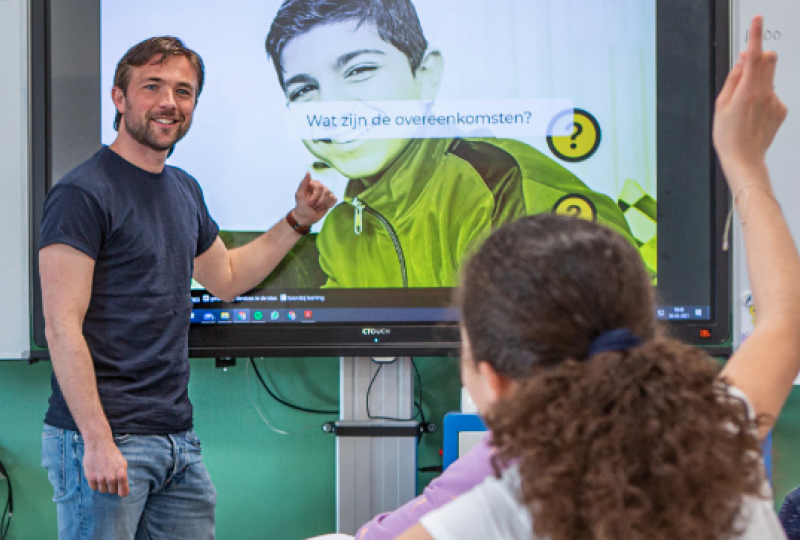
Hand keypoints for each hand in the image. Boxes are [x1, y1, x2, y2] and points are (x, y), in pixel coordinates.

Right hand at [82, 436, 129, 496]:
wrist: (98, 444)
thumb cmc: (112, 454)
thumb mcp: (122, 463)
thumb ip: (123, 476)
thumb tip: (124, 491)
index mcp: (121, 473)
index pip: (123, 490)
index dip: (123, 493)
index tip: (121, 493)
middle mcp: (111, 477)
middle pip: (112, 491)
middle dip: (112, 486)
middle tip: (110, 478)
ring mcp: (100, 477)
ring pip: (103, 490)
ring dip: (103, 485)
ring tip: (103, 475)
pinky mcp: (90, 477)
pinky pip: (94, 488)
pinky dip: (95, 484)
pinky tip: (96, 475)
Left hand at [293, 172, 336, 225]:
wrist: (306, 218)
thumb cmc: (301, 207)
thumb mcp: (299, 196)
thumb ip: (303, 184)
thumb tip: (308, 172)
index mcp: (312, 183)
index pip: (319, 186)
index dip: (315, 197)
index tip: (309, 203)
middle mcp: (319, 186)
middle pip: (326, 191)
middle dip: (319, 201)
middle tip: (313, 206)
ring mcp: (325, 192)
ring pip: (330, 196)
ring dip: (323, 204)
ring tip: (316, 207)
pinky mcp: (330, 198)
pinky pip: (334, 199)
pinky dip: (328, 205)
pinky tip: (322, 207)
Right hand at [713, 16, 786, 187]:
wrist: (744, 160)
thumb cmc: (728, 136)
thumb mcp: (721, 105)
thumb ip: (734, 78)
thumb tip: (743, 60)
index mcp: (748, 91)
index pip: (754, 56)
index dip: (756, 35)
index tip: (757, 20)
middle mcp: (765, 94)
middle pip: (769, 61)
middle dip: (760, 58)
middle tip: (746, 68)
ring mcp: (775, 102)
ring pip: (769, 79)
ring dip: (758, 83)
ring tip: (745, 106)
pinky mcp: (781, 110)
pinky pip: (773, 95)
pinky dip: (764, 99)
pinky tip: (754, 115)